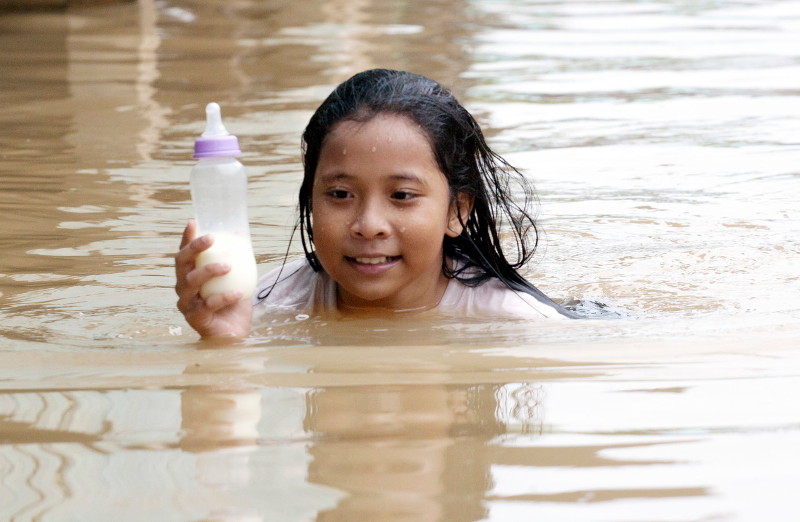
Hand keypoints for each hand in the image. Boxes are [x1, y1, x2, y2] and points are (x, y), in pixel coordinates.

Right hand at [175, 220, 252, 337]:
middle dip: (194, 247)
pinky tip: (239, 294)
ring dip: (209, 271)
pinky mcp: (195, 318)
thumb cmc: (233, 304)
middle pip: (181, 263)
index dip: (186, 237)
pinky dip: (225, 297)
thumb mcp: (237, 279)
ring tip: (228, 266)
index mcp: (189, 275)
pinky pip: (209, 304)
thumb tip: (241, 234)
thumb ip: (236, 260)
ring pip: (191, 282)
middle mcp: (183, 287)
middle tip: (212, 238)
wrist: (234, 334)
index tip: (194, 222)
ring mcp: (186, 303)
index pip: (184, 253)